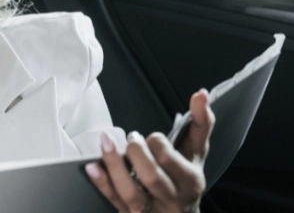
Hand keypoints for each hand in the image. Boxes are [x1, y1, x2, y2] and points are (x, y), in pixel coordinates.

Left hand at [86, 89, 215, 212]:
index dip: (156, 142)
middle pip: (151, 176)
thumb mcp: (197, 152)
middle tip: (133, 139)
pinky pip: (114, 200)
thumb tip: (201, 94)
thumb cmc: (185, 177)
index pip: (169, 158)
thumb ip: (201, 122)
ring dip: (115, 166)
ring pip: (131, 193)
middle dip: (137, 152)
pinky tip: (92, 168)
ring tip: (106, 142)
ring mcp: (150, 210)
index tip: (153, 139)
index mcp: (190, 182)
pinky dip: (102, 183)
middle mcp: (171, 199)